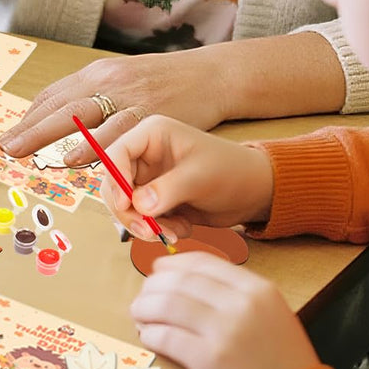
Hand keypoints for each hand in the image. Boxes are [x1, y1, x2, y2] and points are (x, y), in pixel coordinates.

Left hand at [0, 47, 229, 160]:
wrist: (211, 75)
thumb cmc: (163, 80)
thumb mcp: (122, 79)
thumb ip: (92, 96)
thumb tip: (58, 118)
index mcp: (97, 73)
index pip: (54, 94)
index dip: (30, 116)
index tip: (10, 135)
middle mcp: (108, 81)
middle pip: (60, 105)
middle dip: (30, 128)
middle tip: (7, 148)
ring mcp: (128, 96)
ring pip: (82, 116)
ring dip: (52, 136)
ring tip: (29, 154)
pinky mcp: (150, 114)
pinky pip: (117, 131)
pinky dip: (94, 145)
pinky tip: (77, 157)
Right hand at [97, 114, 273, 240]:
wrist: (254, 192)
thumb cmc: (231, 171)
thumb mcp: (199, 177)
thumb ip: (167, 190)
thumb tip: (137, 205)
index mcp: (151, 135)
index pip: (116, 153)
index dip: (115, 179)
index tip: (125, 204)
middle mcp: (145, 155)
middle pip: (114, 183)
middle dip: (127, 210)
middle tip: (147, 230)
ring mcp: (149, 178)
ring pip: (125, 204)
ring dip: (143, 223)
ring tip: (173, 233)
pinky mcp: (155, 199)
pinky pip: (141, 217)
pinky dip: (156, 228)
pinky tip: (181, 229)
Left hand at [130, 252, 319, 368]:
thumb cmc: (284, 366)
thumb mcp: (272, 317)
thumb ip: (237, 296)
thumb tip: (187, 280)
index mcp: (259, 289)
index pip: (203, 262)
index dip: (173, 264)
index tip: (158, 270)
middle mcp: (242, 304)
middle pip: (180, 281)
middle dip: (153, 287)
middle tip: (143, 298)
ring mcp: (226, 331)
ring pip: (168, 304)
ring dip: (145, 308)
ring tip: (139, 316)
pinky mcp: (211, 360)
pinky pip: (167, 337)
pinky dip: (151, 334)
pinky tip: (148, 337)